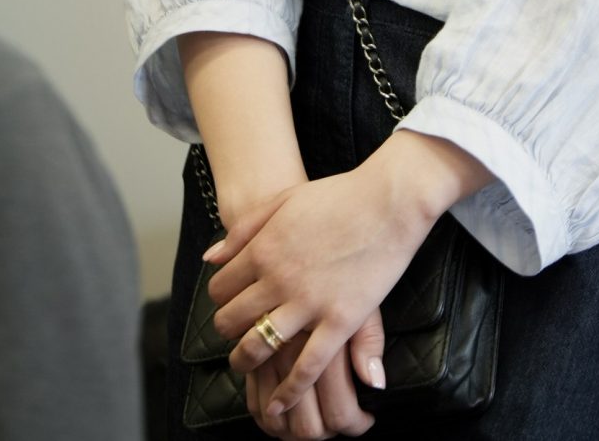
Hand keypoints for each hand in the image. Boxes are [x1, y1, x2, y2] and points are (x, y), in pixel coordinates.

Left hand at [206, 143, 445, 422]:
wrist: (388, 199)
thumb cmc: (338, 195)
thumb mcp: (284, 200)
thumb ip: (244, 230)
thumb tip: (210, 259)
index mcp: (264, 248)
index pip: (220, 288)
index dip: (220, 300)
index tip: (230, 304)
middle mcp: (279, 278)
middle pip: (233, 319)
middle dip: (227, 333)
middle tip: (234, 337)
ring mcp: (309, 302)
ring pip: (259, 346)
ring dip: (246, 361)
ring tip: (246, 365)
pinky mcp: (340, 320)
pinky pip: (307, 366)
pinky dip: (289, 390)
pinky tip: (280, 402)